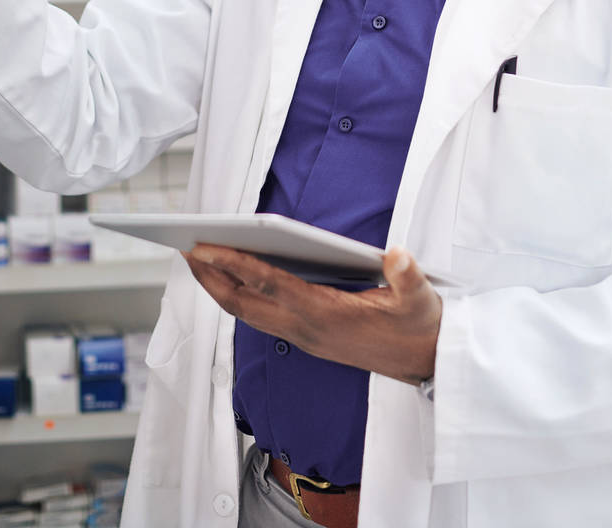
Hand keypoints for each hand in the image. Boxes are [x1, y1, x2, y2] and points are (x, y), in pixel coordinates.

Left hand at [184, 244, 443, 385]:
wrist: (427, 364)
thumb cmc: (419, 326)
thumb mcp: (420, 300)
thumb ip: (409, 277)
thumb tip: (397, 255)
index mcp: (325, 314)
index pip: (269, 285)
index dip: (235, 265)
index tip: (205, 247)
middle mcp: (306, 329)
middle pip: (244, 304)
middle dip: (211, 278)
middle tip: (184, 248)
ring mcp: (303, 337)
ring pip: (248, 313)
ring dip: (219, 288)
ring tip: (198, 260)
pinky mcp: (307, 338)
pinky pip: (260, 317)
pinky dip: (239, 296)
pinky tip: (233, 278)